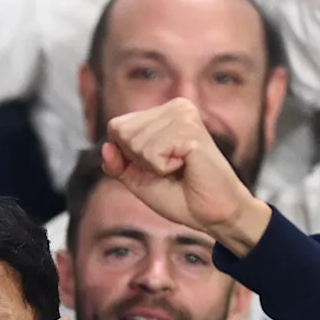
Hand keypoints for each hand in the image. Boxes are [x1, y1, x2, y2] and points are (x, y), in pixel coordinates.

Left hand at [100, 98, 269, 252]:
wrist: (213, 213)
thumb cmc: (181, 195)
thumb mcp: (139, 179)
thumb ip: (118, 163)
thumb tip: (105, 147)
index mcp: (163, 113)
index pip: (117, 127)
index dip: (127, 156)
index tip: (156, 166)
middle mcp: (175, 106)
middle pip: (122, 133)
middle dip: (139, 161)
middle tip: (170, 169)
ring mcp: (184, 115)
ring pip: (135, 143)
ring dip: (153, 166)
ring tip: (179, 168)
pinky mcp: (191, 130)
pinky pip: (152, 153)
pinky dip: (163, 169)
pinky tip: (186, 167)